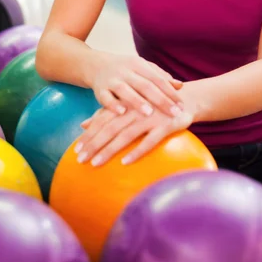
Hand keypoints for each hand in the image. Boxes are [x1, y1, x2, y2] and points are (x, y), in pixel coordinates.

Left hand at [75, 96, 195, 165]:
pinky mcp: (166, 125)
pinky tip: (125, 162)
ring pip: (126, 135)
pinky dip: (137, 151)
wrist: (186, 98)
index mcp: (126, 104)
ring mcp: (151, 117)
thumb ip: (107, 113)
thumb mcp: (129, 105)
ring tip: (96, 163)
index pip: (103, 120)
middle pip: (110, 128)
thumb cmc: (153, 104)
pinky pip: (150, 141)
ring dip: (110, 150)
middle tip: (80, 159)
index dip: (89, 134)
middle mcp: (136, 110)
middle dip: (94, 144)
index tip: (76, 150)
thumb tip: (83, 124)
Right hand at [92, 54, 183, 117]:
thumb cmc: (126, 70)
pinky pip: (105, 97)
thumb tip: (180, 86)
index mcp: (138, 64)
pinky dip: (112, 105)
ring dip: (136, 101)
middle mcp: (125, 71)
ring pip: (124, 90)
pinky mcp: (99, 89)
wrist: (96, 65)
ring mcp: (111, 79)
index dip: (170, 92)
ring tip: (149, 113)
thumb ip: (160, 77)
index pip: (157, 78)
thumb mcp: (143, 69)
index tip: (182, 105)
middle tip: (174, 113)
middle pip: (145, 84)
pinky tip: (122, 112)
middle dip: (160, 99)